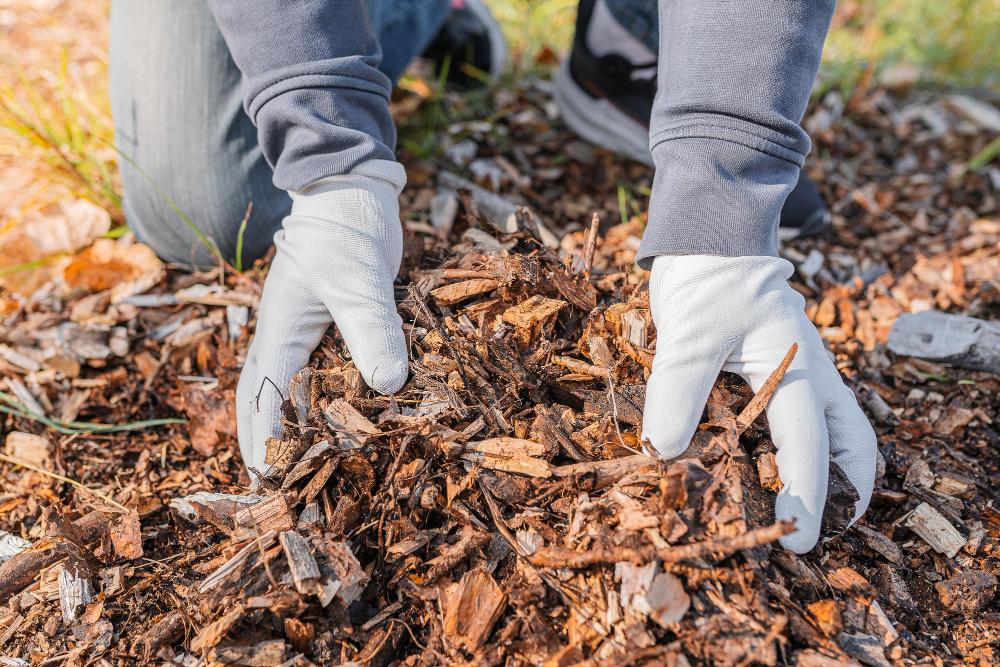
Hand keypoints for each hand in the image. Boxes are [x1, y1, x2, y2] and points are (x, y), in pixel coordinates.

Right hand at [236, 161, 408, 476]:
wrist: (352, 191)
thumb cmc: (344, 232)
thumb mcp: (358, 282)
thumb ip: (371, 330)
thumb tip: (389, 387)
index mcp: (279, 333)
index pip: (265, 400)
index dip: (268, 444)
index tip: (274, 485)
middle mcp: (285, 337)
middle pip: (263, 400)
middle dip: (266, 443)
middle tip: (275, 487)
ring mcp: (306, 331)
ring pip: (289, 387)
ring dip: (292, 423)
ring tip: (303, 463)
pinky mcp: (333, 324)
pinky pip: (322, 370)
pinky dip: (326, 397)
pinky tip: (346, 415)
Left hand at [641, 255, 876, 552]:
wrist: (708, 237)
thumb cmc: (704, 280)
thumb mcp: (687, 334)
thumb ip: (678, 390)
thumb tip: (665, 453)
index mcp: (797, 364)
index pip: (809, 439)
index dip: (806, 491)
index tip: (797, 537)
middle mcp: (810, 372)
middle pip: (852, 440)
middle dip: (845, 490)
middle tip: (822, 531)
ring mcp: (800, 370)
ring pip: (837, 428)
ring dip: (832, 471)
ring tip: (809, 511)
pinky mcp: (779, 370)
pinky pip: (804, 416)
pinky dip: (802, 448)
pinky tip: (771, 469)